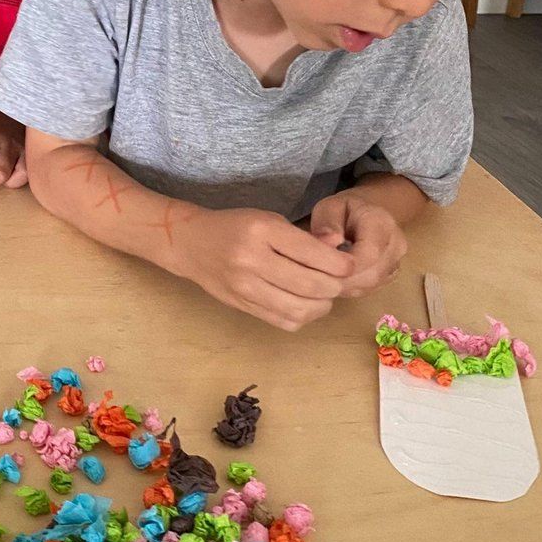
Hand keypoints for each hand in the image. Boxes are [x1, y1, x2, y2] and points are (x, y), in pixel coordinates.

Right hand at [172, 207, 355, 331]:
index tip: (349, 264)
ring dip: (322, 305)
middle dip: (335, 286)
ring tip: (325, 295)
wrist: (192, 244)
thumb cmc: (235, 227)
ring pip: (299, 309)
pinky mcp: (243, 306)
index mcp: (261, 230)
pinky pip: (284, 321)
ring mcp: (245, 287)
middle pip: (309, 284)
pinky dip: (303, 317)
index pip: (311, 253)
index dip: (339, 263)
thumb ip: (304, 237)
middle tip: (340, 281)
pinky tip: (306, 305)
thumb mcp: (269, 219)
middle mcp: (252, 260)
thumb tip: (339, 248)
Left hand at [309, 191, 406, 296]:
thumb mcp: (329, 208)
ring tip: (325, 276)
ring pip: (371, 285)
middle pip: (372, 274)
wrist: (365, 214)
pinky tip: (337, 279)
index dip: (345, 266)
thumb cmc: (343, 211)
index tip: (322, 266)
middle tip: (318, 275)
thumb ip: (328, 224)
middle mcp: (396, 244)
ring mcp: (396, 261)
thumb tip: (329, 243)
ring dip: (345, 286)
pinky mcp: (391, 275)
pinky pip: (371, 288)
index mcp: (382, 222)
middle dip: (342, 279)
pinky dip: (351, 289)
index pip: (369, 253)